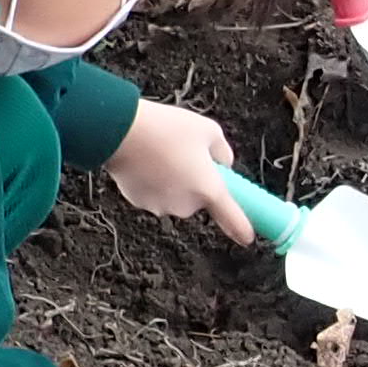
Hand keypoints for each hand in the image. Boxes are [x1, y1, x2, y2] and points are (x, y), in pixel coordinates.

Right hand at [104, 100, 246, 231]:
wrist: (120, 131)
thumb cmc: (167, 128)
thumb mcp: (209, 131)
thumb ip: (223, 153)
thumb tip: (222, 165)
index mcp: (209, 189)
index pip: (232, 218)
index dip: (242, 229)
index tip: (247, 238)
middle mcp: (186, 205)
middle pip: (200, 198)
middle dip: (198, 181)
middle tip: (187, 155)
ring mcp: (161, 206)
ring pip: (177, 196)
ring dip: (175, 181)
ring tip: (163, 153)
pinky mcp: (139, 203)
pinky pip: (156, 194)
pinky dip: (155, 182)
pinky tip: (147, 161)